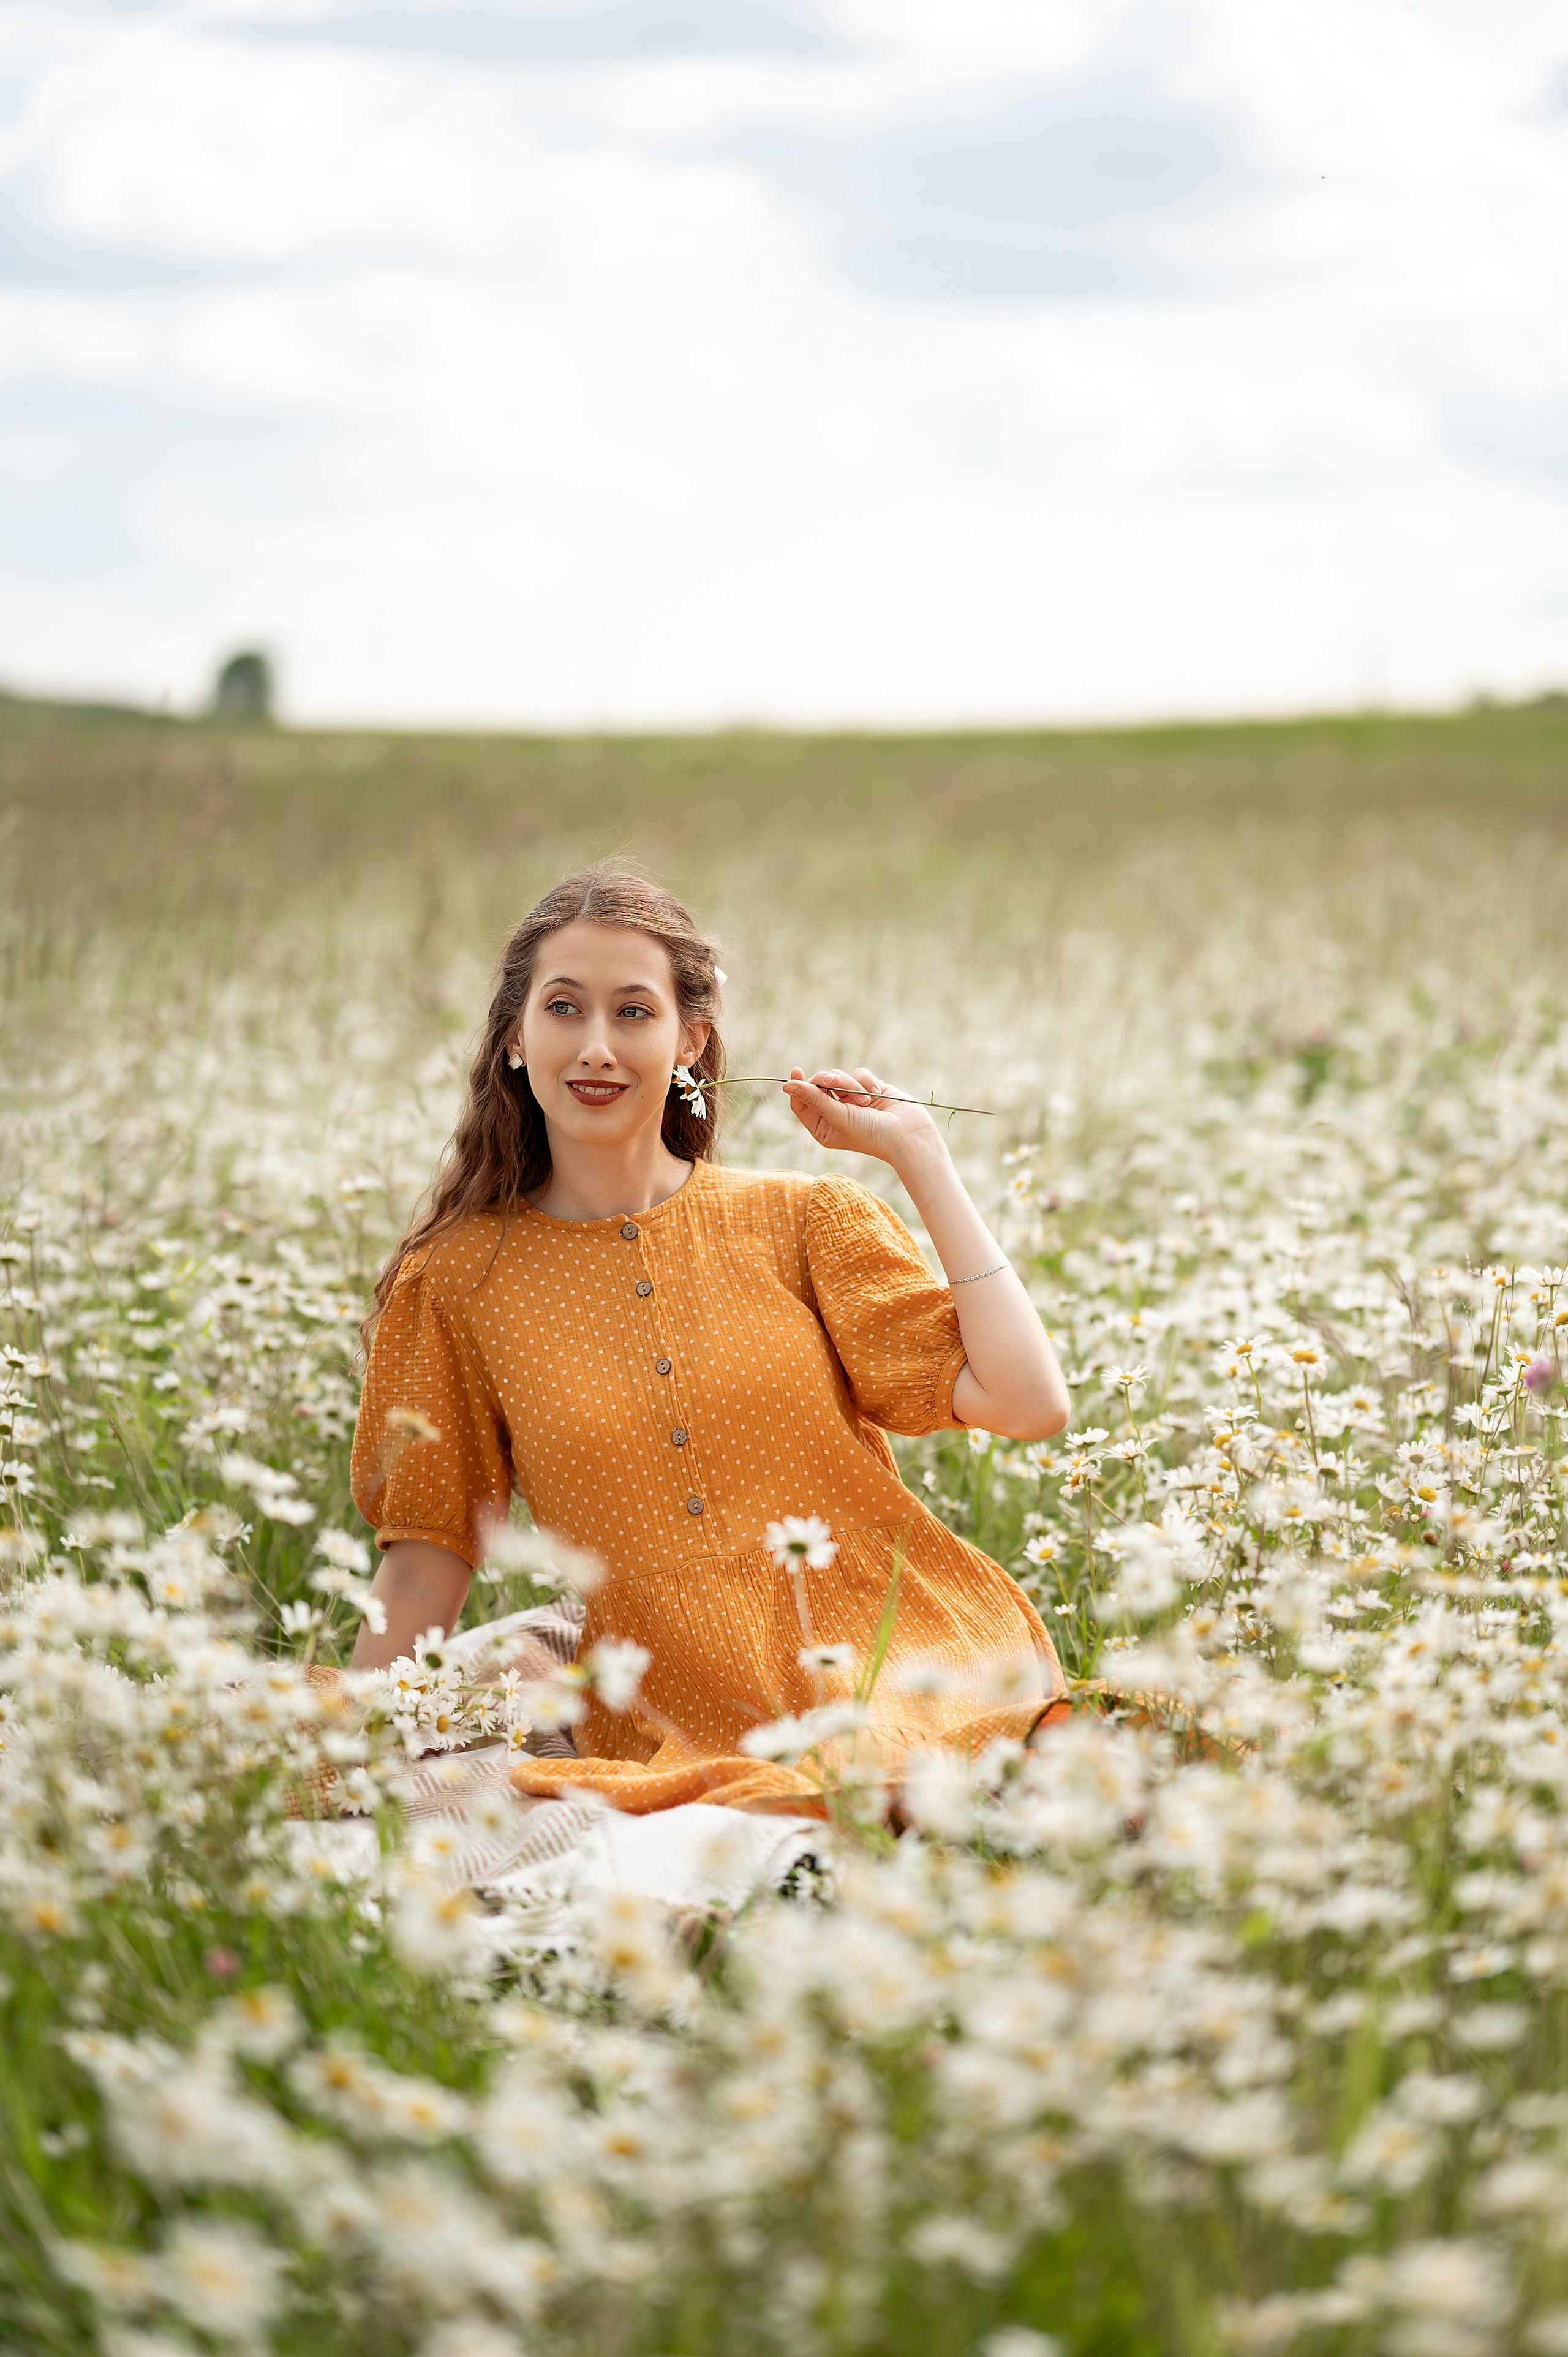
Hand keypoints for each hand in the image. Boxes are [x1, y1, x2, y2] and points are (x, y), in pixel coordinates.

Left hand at [783, 1066, 945, 1170]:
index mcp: (822, 1126)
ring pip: (838, 1076)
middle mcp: (835, 1113)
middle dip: (828, 1083)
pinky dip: (866, 1081)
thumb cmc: (871, 1133)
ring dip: (850, 1085)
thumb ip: (813, 1098)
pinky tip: (876, 1093)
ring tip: (865, 1100)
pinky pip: (858, 1073)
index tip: (796, 1071)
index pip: (801, 1103)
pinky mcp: (868, 1088)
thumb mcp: (838, 1116)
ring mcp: (852, 1100)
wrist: (908, 1134)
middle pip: (818, 1085)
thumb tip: (786, 1085)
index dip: (797, 1087)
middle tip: (835, 1085)